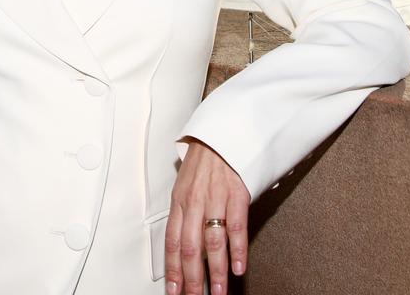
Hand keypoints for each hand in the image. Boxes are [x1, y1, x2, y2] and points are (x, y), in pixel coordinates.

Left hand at [165, 138, 250, 294]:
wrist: (224, 131)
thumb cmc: (205, 159)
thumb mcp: (185, 183)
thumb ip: (183, 211)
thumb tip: (180, 240)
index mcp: (178, 201)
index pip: (171, 242)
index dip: (172, 269)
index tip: (174, 291)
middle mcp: (194, 202)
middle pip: (189, 247)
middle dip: (192, 279)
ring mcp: (215, 198)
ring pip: (212, 241)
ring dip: (215, 271)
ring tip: (218, 292)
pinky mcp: (237, 193)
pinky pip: (236, 226)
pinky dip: (237, 249)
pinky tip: (238, 267)